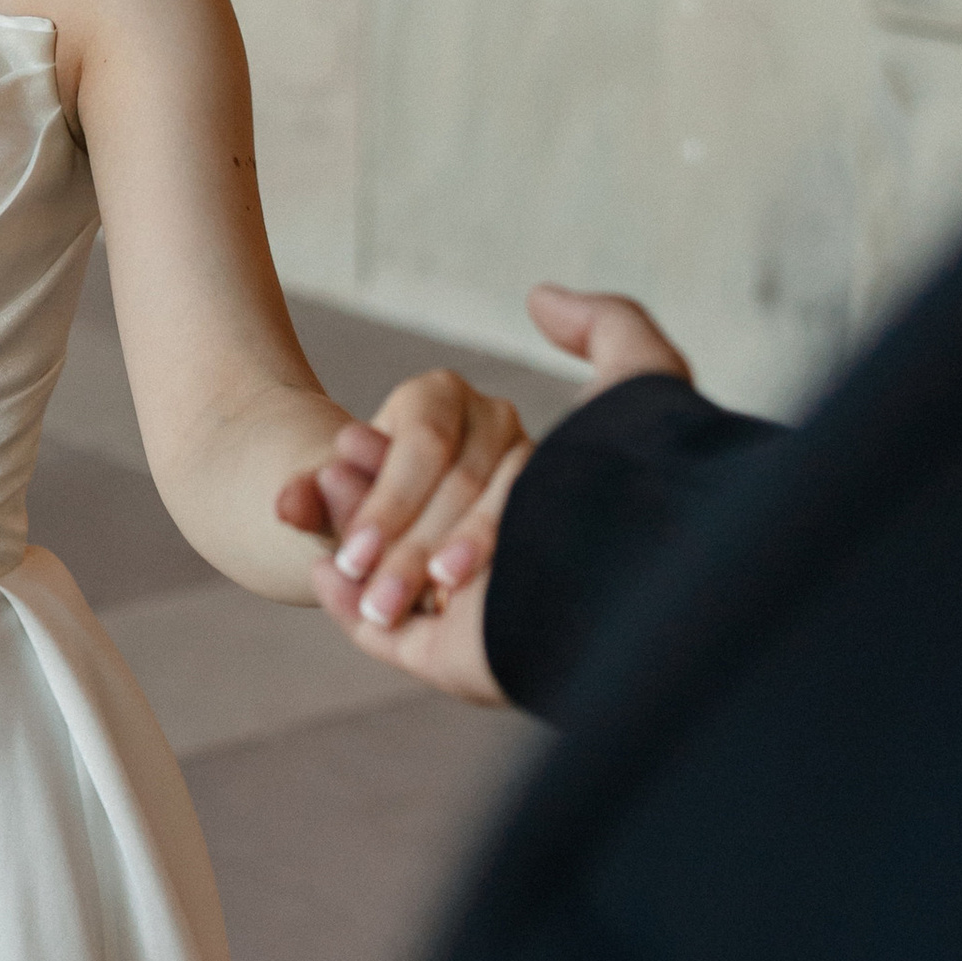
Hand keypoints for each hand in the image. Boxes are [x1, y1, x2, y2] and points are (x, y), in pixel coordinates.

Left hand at [275, 368, 529, 630]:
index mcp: (435, 395)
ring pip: (506, 504)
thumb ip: (312, 501)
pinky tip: (478, 600)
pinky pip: (535, 526)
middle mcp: (493, 414)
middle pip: (461, 480)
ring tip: (433, 604)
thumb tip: (287, 504)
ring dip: (467, 554)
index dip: (385, 506)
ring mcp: (532, 454)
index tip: (350, 562)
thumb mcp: (340, 503)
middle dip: (415, 547)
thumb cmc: (378, 508)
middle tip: (378, 605)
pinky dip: (504, 560)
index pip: (419, 446)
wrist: (422, 519)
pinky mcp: (554, 494)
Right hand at [304, 284, 692, 707]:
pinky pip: (378, 634)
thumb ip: (606, 332)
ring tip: (317, 499)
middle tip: (335, 469)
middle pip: (411, 519)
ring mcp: (476, 616)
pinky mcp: (453, 662)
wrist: (644, 599)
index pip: (441, 469)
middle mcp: (507, 563)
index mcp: (531, 505)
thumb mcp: (639, 389)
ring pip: (388, 569)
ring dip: (348, 532)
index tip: (352, 441)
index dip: (392, 458)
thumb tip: (539, 298)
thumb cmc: (641, 484)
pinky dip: (340, 603)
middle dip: (367, 495)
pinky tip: (320, 566)